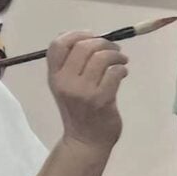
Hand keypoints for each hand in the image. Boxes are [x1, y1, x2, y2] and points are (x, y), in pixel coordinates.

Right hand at [46, 31, 129, 149]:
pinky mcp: (100, 99)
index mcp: (54, 76)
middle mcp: (64, 82)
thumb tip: (93, 38)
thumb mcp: (67, 86)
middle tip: (114, 49)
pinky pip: (114, 72)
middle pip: (83, 47)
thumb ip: (73, 64)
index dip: (76, 34)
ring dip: (116, 55)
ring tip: (121, 61)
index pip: (57, 44)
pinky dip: (122, 69)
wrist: (86, 141)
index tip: (92, 36)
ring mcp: (82, 91)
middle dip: (104, 43)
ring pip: (101, 57)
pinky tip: (122, 74)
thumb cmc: (79, 110)